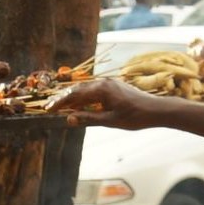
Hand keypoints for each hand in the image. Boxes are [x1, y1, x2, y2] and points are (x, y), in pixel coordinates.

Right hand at [46, 78, 166, 128]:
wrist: (155, 110)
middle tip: (49, 107)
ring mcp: (109, 83)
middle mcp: (103, 82)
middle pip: (77, 89)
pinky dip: (84, 97)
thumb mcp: (109, 121)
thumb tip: (68, 118)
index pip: (74, 95)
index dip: (59, 102)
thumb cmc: (134, 117)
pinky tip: (80, 105)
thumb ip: (88, 118)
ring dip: (72, 97)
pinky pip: (94, 90)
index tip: (47, 109)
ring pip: (85, 89)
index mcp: (101, 90)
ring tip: (61, 106)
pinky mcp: (114, 86)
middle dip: (62, 99)